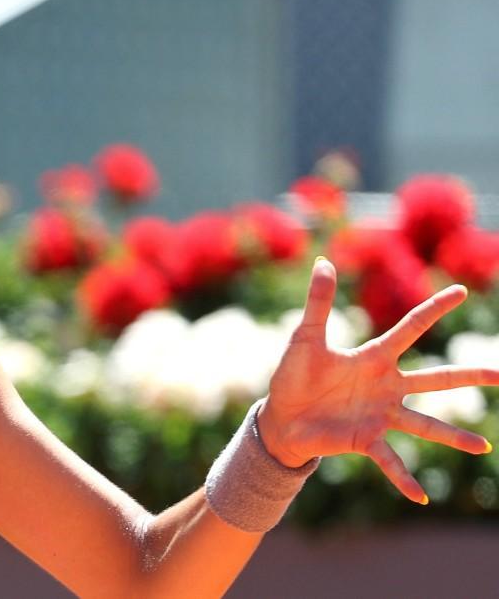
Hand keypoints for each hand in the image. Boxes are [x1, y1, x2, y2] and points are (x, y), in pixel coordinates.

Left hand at [257, 257, 498, 503]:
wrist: (279, 417)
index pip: (410, 328)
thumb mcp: (305, 338)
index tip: (461, 290)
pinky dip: (404, 479)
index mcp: (373, 358)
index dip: (433, 309)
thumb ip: (318, 302)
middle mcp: (386, 387)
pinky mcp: (366, 440)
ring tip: (483, 448)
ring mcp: (380, 416)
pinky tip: (420, 497)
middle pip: (435, 380)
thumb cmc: (293, 377)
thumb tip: (322, 261)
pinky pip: (390, 461)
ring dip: (452, 437)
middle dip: (469, 376)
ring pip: (424, 425)